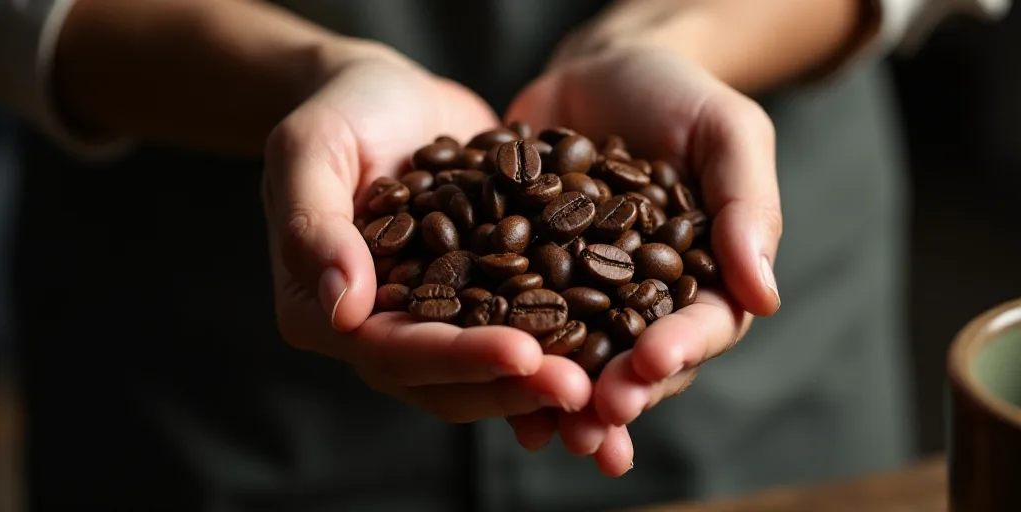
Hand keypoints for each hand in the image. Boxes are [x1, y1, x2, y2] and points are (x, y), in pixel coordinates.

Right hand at [262, 51, 591, 423]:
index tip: (521, 354)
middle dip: (515, 385)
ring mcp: (433, 318)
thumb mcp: (310, 149)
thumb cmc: (339, 112)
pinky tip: (612, 341)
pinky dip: (561, 340)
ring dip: (544, 377)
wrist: (387, 96)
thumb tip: (344, 309)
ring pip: (488, 368)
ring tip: (605, 379)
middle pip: (447, 378)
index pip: (392, 350)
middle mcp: (380, 329)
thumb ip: (316, 225)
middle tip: (581, 388)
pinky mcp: (478, 296)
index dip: (457, 357)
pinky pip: (518, 327)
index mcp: (325, 310)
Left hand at [504, 47, 782, 474]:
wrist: (601, 71)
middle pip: (637, 361)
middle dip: (617, 392)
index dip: (678, 348)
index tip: (651, 363)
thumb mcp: (726, 132)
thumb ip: (746, 205)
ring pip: (577, 359)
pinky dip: (505, 353)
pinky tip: (485, 378)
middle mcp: (645, 300)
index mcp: (705, 278)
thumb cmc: (677, 95)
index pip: (702, 325)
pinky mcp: (530, 278)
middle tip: (595, 416)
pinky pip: (517, 320)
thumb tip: (766, 294)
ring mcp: (584, 294)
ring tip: (543, 429)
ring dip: (561, 396)